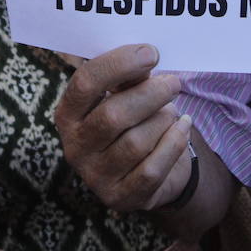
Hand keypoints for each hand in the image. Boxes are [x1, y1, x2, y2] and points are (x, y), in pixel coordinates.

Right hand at [54, 44, 194, 211]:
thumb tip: (146, 56)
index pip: (85, 83)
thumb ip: (129, 77)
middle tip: (174, 83)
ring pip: (136, 143)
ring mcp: (95, 177)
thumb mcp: (123, 95)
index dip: (119, 64)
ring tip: (172, 111)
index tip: (150, 53)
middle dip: (150, 95)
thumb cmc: (131, 120)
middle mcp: (75, 148)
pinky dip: (173, 143)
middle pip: (113, 115)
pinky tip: (182, 128)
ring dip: (163, 120)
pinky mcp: (120, 197)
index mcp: (68, 114)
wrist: (144, 171)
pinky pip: (152, 169)